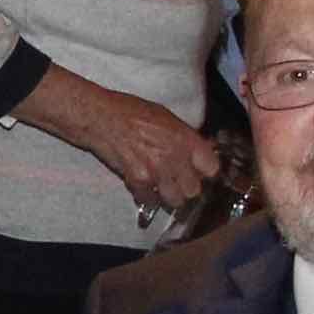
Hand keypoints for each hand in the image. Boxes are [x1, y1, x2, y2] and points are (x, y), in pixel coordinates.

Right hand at [82, 88, 229, 216]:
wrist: (102, 118)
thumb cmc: (131, 112)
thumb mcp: (166, 117)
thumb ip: (185, 137)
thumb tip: (201, 149)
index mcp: (185, 138)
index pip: (212, 168)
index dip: (206, 173)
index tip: (201, 173)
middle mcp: (175, 157)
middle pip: (194, 190)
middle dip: (186, 188)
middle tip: (178, 182)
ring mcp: (156, 171)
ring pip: (174, 200)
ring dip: (169, 197)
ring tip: (161, 188)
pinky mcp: (138, 181)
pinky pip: (150, 201)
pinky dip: (147, 197)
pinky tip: (142, 186)